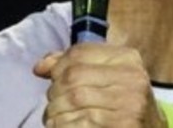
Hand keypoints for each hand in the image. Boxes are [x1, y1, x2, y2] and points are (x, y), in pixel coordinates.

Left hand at [34, 43, 166, 127]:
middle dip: (55, 90)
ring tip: (55, 116)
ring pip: (73, 100)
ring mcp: (129, 103)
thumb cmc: (122, 100)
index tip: (51, 77)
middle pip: (74, 76)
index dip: (57, 65)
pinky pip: (79, 123)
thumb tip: (40, 67)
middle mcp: (131, 77)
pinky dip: (62, 125)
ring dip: (55, 111)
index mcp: (127, 58)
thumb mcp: (106, 76)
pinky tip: (62, 126)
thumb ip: (75, 66)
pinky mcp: (124, 125)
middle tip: (53, 102)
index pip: (80, 52)